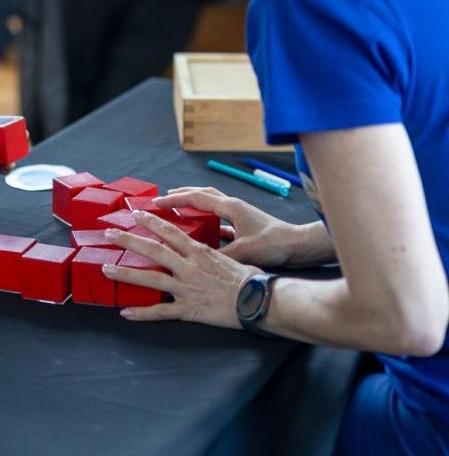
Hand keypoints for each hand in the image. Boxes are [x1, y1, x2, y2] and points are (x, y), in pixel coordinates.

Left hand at [102, 211, 257, 325]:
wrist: (259, 300)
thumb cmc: (250, 278)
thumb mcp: (230, 257)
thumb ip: (210, 253)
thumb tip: (202, 249)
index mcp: (199, 251)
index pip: (168, 231)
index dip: (149, 221)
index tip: (134, 213)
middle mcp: (188, 267)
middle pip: (152, 250)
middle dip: (128, 240)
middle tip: (108, 233)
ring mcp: (186, 288)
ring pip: (150, 278)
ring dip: (125, 273)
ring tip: (106, 268)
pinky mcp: (188, 309)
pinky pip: (160, 311)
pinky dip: (141, 313)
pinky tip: (125, 312)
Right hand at [154, 186, 305, 267]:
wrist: (299, 246)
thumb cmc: (275, 245)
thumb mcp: (245, 251)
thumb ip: (221, 254)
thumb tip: (199, 260)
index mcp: (230, 207)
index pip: (196, 199)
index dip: (174, 200)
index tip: (156, 203)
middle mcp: (234, 206)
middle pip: (202, 194)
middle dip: (181, 195)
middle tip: (163, 199)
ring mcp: (240, 214)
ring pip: (211, 205)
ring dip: (194, 205)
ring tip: (179, 210)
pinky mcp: (245, 225)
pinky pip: (220, 219)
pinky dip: (208, 220)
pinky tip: (203, 231)